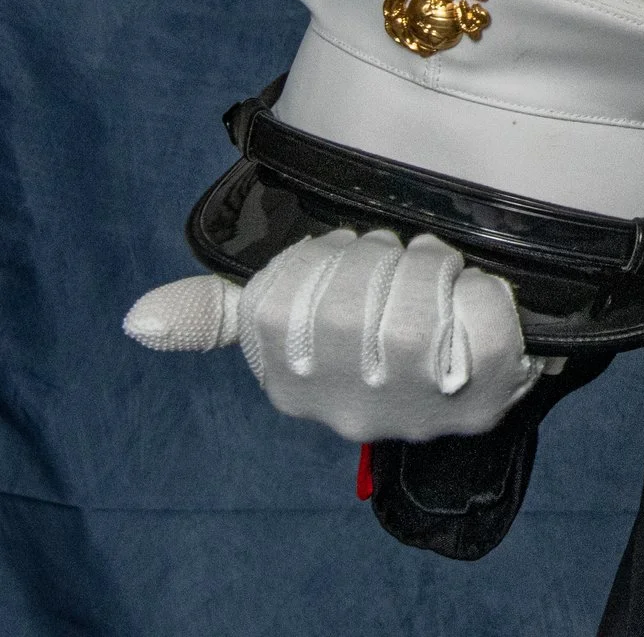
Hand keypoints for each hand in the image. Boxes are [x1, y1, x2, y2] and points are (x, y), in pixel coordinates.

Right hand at [124, 228, 552, 441]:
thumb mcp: (288, 310)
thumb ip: (216, 311)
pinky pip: (480, 320)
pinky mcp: (481, 399)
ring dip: (427, 265)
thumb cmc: (371, 324)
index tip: (344, 259)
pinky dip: (478, 289)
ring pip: (413, 307)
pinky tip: (468, 296)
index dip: (320, 257)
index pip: (278, 299)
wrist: (473, 362)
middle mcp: (344, 408)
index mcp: (291, 382)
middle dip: (377, 256)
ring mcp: (414, 410)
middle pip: (348, 300)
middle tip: (394, 262)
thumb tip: (138, 319)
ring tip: (430, 272)